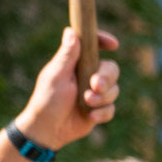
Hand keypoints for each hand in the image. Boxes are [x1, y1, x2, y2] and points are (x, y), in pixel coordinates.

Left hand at [17, 27, 121, 148]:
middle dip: (106, 78)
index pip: (93, 46)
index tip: (114, 45)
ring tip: (87, 103)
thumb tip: (71, 31)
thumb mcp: (56, 76)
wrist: (49, 129)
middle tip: (95, 85)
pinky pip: (112, 108)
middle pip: (111, 68)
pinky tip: (90, 116)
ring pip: (114, 89)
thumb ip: (66, 56)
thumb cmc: (47, 100)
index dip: (104, 41)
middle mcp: (87, 75)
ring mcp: (95, 92)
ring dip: (102, 98)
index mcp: (75, 63)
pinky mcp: (99, 109)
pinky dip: (102, 112)